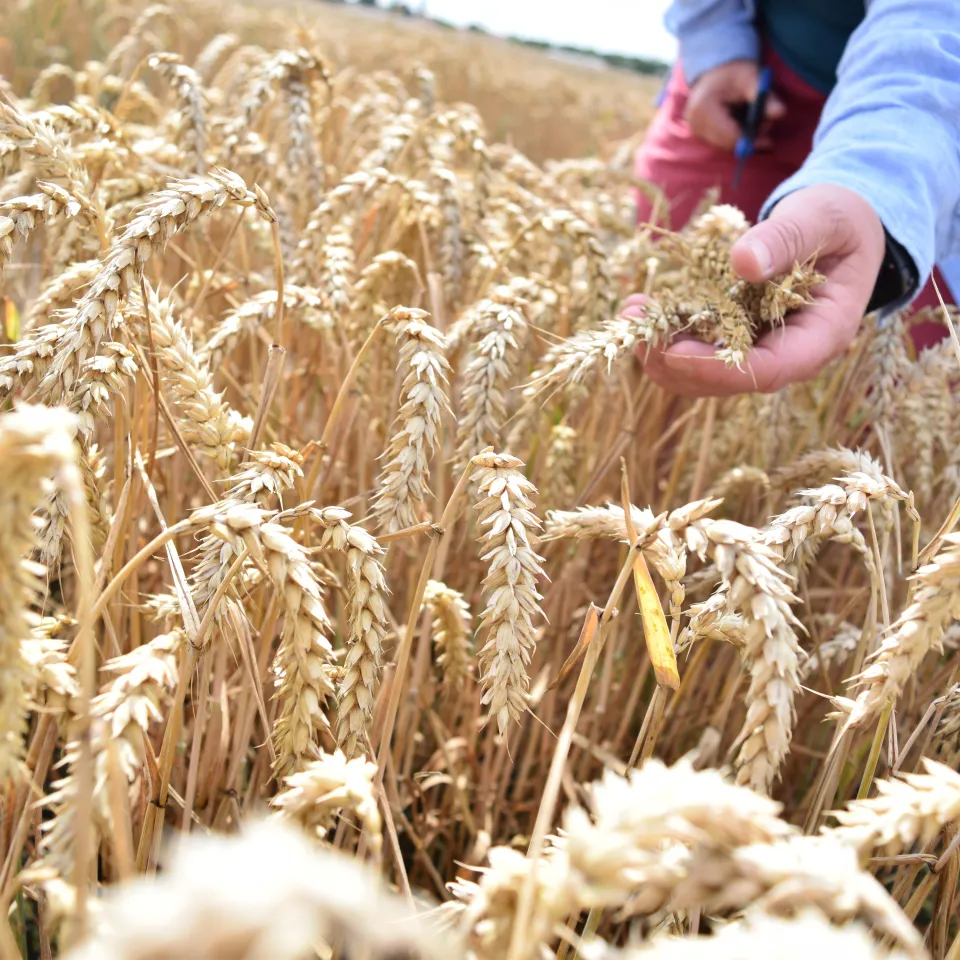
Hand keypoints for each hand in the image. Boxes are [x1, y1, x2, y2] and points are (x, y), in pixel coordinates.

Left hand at [636, 184, 886, 396]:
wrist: (841, 226)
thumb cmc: (839, 219)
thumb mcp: (822, 216)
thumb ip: (787, 238)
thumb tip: (743, 262)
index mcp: (821, 336)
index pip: (767, 371)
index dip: (716, 367)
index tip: (673, 350)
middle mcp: (788, 355)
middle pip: (725, 380)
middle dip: (673, 360)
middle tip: (631, 326)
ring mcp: (760, 351)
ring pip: (703, 374)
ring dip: (660, 350)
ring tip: (628, 313)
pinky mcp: (737, 340)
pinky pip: (698, 351)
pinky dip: (666, 334)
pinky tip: (639, 308)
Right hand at [685, 59, 784, 150]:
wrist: (715, 71)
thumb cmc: (734, 73)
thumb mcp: (752, 79)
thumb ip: (766, 97)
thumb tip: (780, 112)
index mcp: (704, 108)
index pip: (729, 136)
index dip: (750, 140)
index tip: (768, 140)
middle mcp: (695, 123)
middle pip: (726, 144)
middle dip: (748, 139)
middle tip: (766, 127)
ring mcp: (695, 130)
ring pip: (724, 145)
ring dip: (743, 138)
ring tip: (756, 122)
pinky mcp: (698, 134)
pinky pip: (720, 142)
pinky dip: (735, 136)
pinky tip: (743, 123)